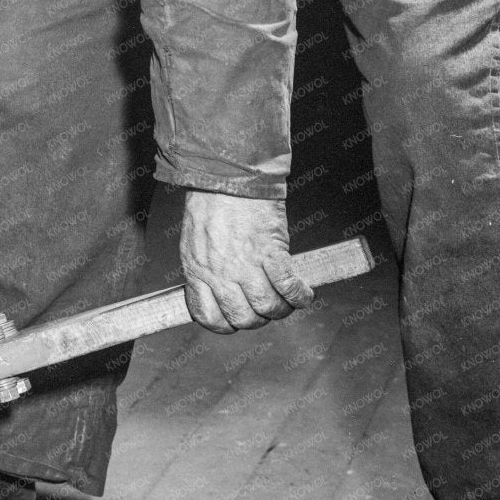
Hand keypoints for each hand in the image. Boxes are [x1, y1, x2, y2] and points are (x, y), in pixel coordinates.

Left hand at [179, 190, 313, 332]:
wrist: (226, 175)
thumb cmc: (210, 203)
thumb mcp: (195, 241)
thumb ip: (206, 268)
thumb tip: (221, 289)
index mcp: (197, 270)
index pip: (207, 316)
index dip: (226, 324)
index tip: (236, 318)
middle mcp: (219, 272)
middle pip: (243, 318)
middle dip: (258, 319)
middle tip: (267, 306)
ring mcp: (244, 264)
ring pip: (268, 308)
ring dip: (283, 309)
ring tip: (288, 299)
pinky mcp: (269, 251)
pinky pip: (288, 286)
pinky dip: (300, 294)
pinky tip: (304, 291)